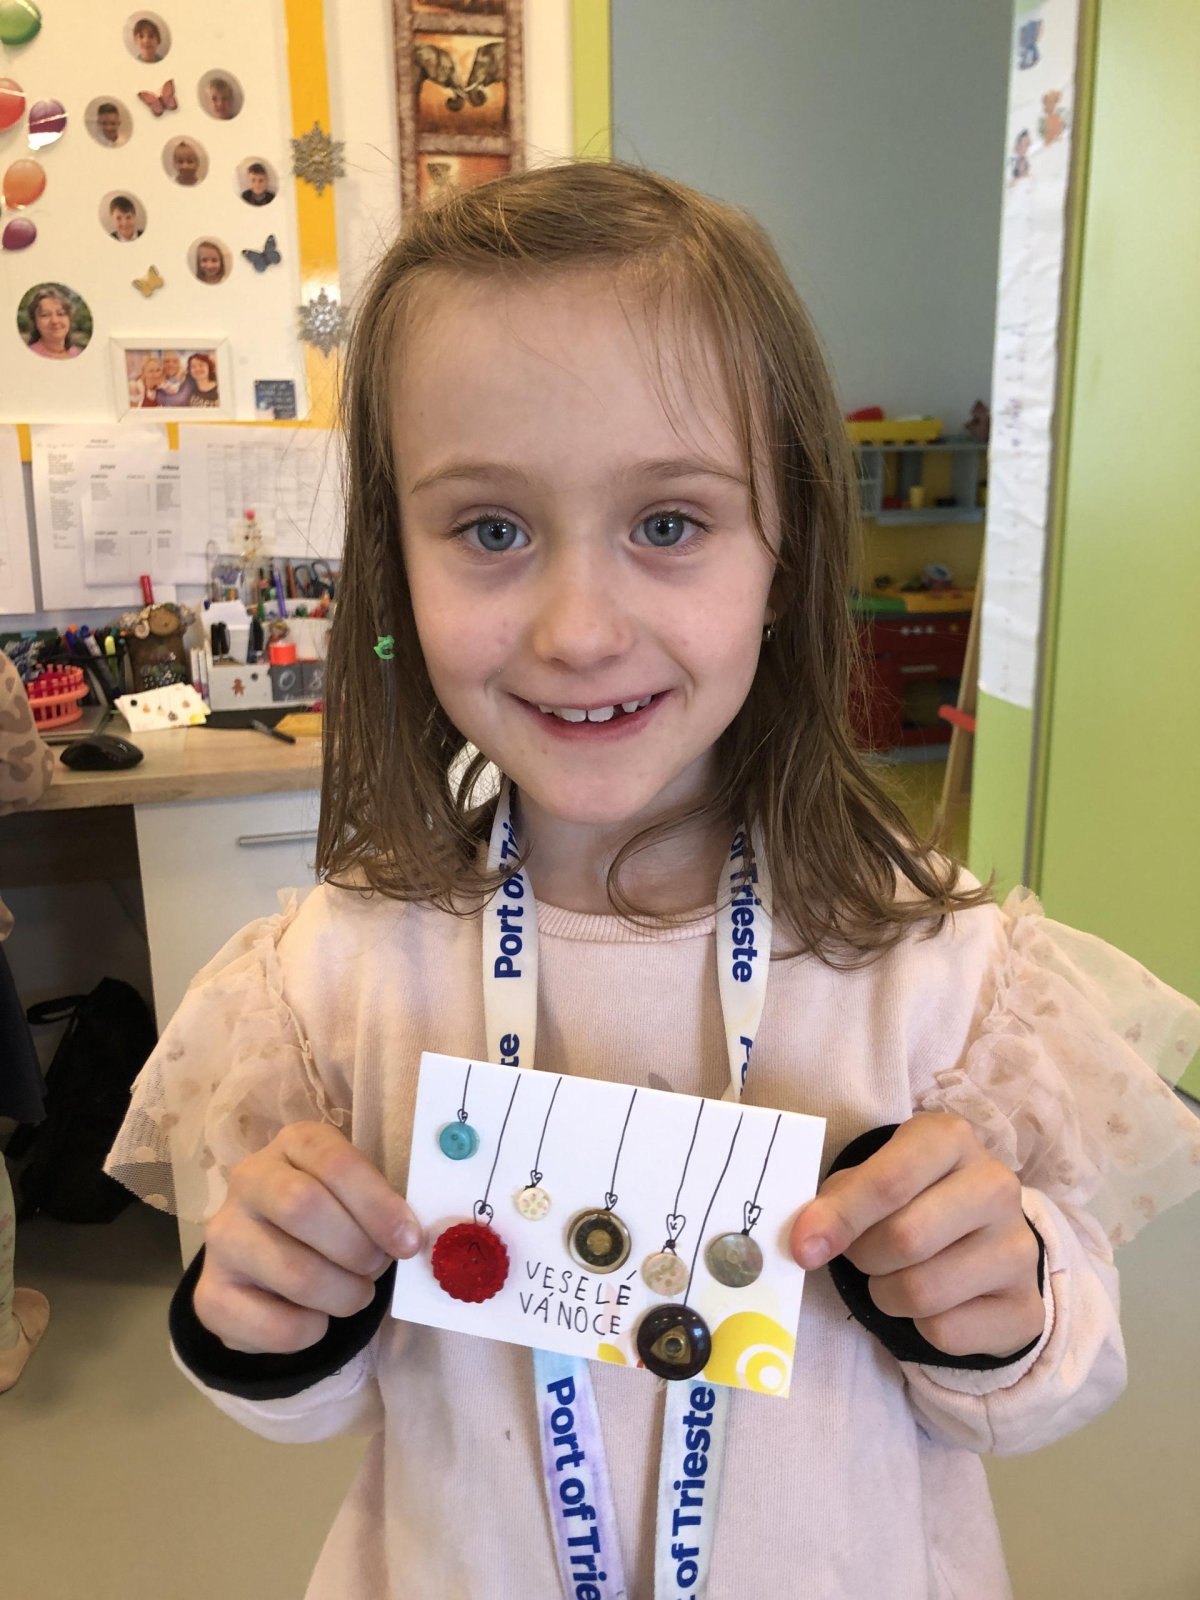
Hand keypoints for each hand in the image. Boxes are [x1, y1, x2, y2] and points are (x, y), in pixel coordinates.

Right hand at [195, 1122, 422, 1355]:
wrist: (268, 1267)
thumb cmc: (332, 1219)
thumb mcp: (357, 1197)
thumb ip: (383, 1207)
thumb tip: (411, 1238)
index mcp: (294, 1144)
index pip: (334, 1162)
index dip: (377, 1204)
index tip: (408, 1241)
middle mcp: (249, 1179)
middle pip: (303, 1206)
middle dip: (356, 1247)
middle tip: (376, 1267)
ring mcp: (223, 1236)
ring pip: (295, 1271)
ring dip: (343, 1294)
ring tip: (355, 1294)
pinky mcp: (210, 1294)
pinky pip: (275, 1324)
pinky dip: (313, 1330)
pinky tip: (317, 1318)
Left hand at [790, 1113, 1043, 1359]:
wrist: (979, 1239)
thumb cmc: (909, 1199)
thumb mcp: (872, 1179)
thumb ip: (837, 1201)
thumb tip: (804, 1242)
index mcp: (950, 1139)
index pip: (890, 1180)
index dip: (840, 1217)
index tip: (803, 1246)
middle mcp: (996, 1186)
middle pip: (905, 1239)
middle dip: (864, 1257)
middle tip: (861, 1254)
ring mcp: (1020, 1248)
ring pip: (923, 1292)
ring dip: (887, 1294)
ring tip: (895, 1276)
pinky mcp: (1026, 1307)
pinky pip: (947, 1332)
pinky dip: (919, 1328)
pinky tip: (934, 1302)